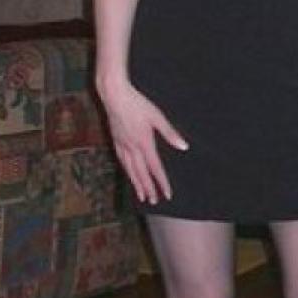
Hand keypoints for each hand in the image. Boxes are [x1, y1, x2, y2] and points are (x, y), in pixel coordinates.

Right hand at [99, 82, 187, 203]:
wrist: (114, 95)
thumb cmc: (138, 103)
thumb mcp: (157, 116)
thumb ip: (170, 133)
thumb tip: (184, 146)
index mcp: (144, 143)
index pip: (155, 168)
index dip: (162, 182)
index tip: (167, 194)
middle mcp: (132, 147)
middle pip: (141, 173)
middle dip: (148, 188)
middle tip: (154, 201)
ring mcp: (122, 144)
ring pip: (130, 170)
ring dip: (137, 184)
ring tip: (142, 196)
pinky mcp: (116, 140)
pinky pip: (122, 161)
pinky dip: (127, 171)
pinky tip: (129, 175)